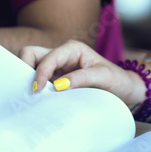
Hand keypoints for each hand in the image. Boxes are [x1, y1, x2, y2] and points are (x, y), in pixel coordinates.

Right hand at [20, 40, 147, 107]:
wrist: (125, 90)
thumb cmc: (117, 80)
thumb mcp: (103, 77)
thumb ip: (81, 78)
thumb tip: (58, 85)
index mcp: (72, 49)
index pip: (47, 56)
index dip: (39, 72)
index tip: (37, 91)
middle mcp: (62, 55)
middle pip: (31, 55)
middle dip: (25, 70)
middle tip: (27, 91)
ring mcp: (57, 68)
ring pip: (31, 68)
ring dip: (29, 81)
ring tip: (31, 99)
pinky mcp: (56, 80)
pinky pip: (39, 82)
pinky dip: (36, 90)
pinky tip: (38, 102)